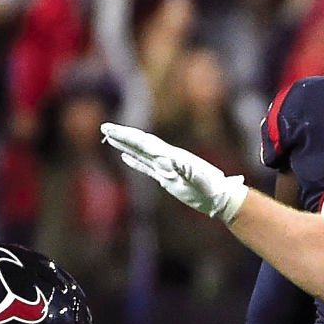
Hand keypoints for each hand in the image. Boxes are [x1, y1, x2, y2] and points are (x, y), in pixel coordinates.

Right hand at [100, 122, 247, 221]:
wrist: (219, 196)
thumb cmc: (211, 189)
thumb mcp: (199, 179)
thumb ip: (187, 170)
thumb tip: (173, 161)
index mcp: (170, 156)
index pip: (144, 143)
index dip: (127, 136)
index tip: (111, 129)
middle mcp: (166, 158)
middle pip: (140, 143)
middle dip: (122, 135)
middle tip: (104, 127)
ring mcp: (165, 167)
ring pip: (140, 153)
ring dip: (125, 145)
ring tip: (110, 138)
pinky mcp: (166, 178)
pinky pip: (146, 167)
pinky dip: (134, 161)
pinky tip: (126, 157)